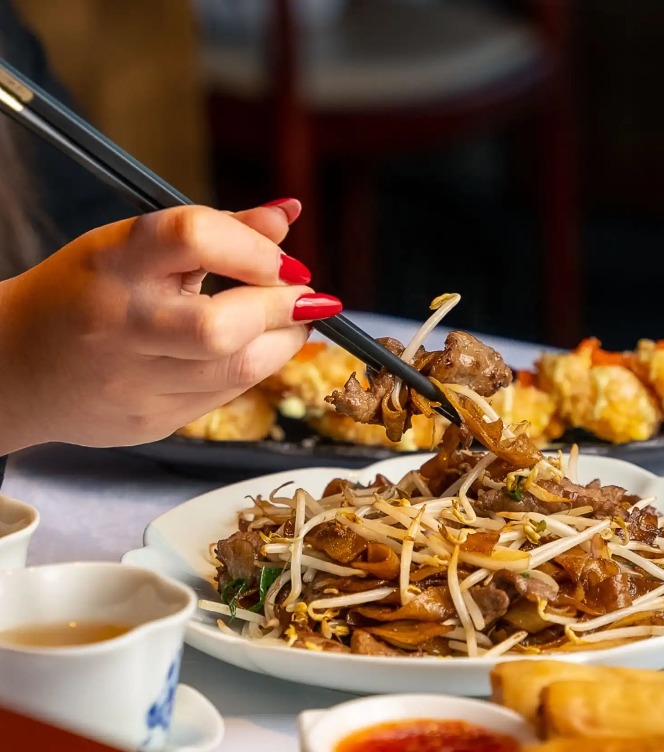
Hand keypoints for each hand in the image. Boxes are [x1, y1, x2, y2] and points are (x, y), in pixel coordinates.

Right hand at [0, 201, 341, 451]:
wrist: (13, 368)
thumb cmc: (83, 293)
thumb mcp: (134, 245)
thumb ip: (216, 231)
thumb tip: (288, 216)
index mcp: (113, 262)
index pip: (195, 236)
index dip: (257, 249)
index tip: (286, 261)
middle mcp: (122, 324)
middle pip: (224, 325)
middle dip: (284, 309)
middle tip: (303, 296)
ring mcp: (133, 382)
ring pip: (238, 370)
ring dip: (284, 341)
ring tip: (289, 322)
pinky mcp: (149, 421)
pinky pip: (226, 396)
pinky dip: (254, 368)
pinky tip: (252, 349)